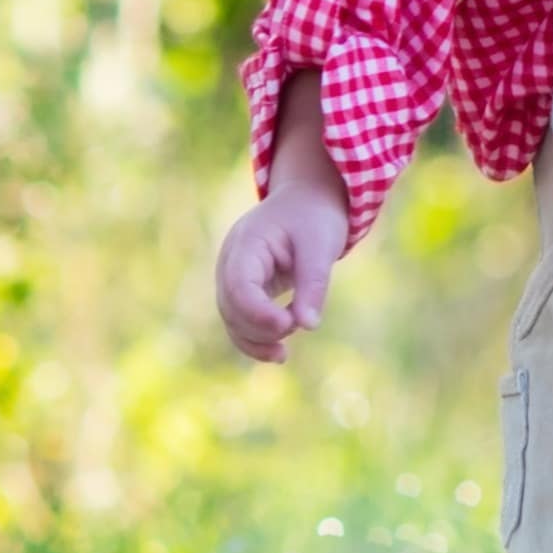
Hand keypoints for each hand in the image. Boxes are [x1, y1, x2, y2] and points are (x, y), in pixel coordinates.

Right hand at [213, 187, 350, 362]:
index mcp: (247, 243)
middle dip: (260, 328)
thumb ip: (313, 284)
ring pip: (232, 318)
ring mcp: (233, 275)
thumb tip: (308, 326)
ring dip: (255, 340)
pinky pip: (240, 320)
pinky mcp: (243, 288)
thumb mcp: (321, 246)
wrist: (306, 199)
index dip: (258, 313)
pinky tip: (279, 353)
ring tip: (284, 353)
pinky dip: (255, 338)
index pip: (239, 286)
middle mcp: (231, 261)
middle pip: (231, 307)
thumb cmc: (315, 217)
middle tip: (296, 327)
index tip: (290, 324)